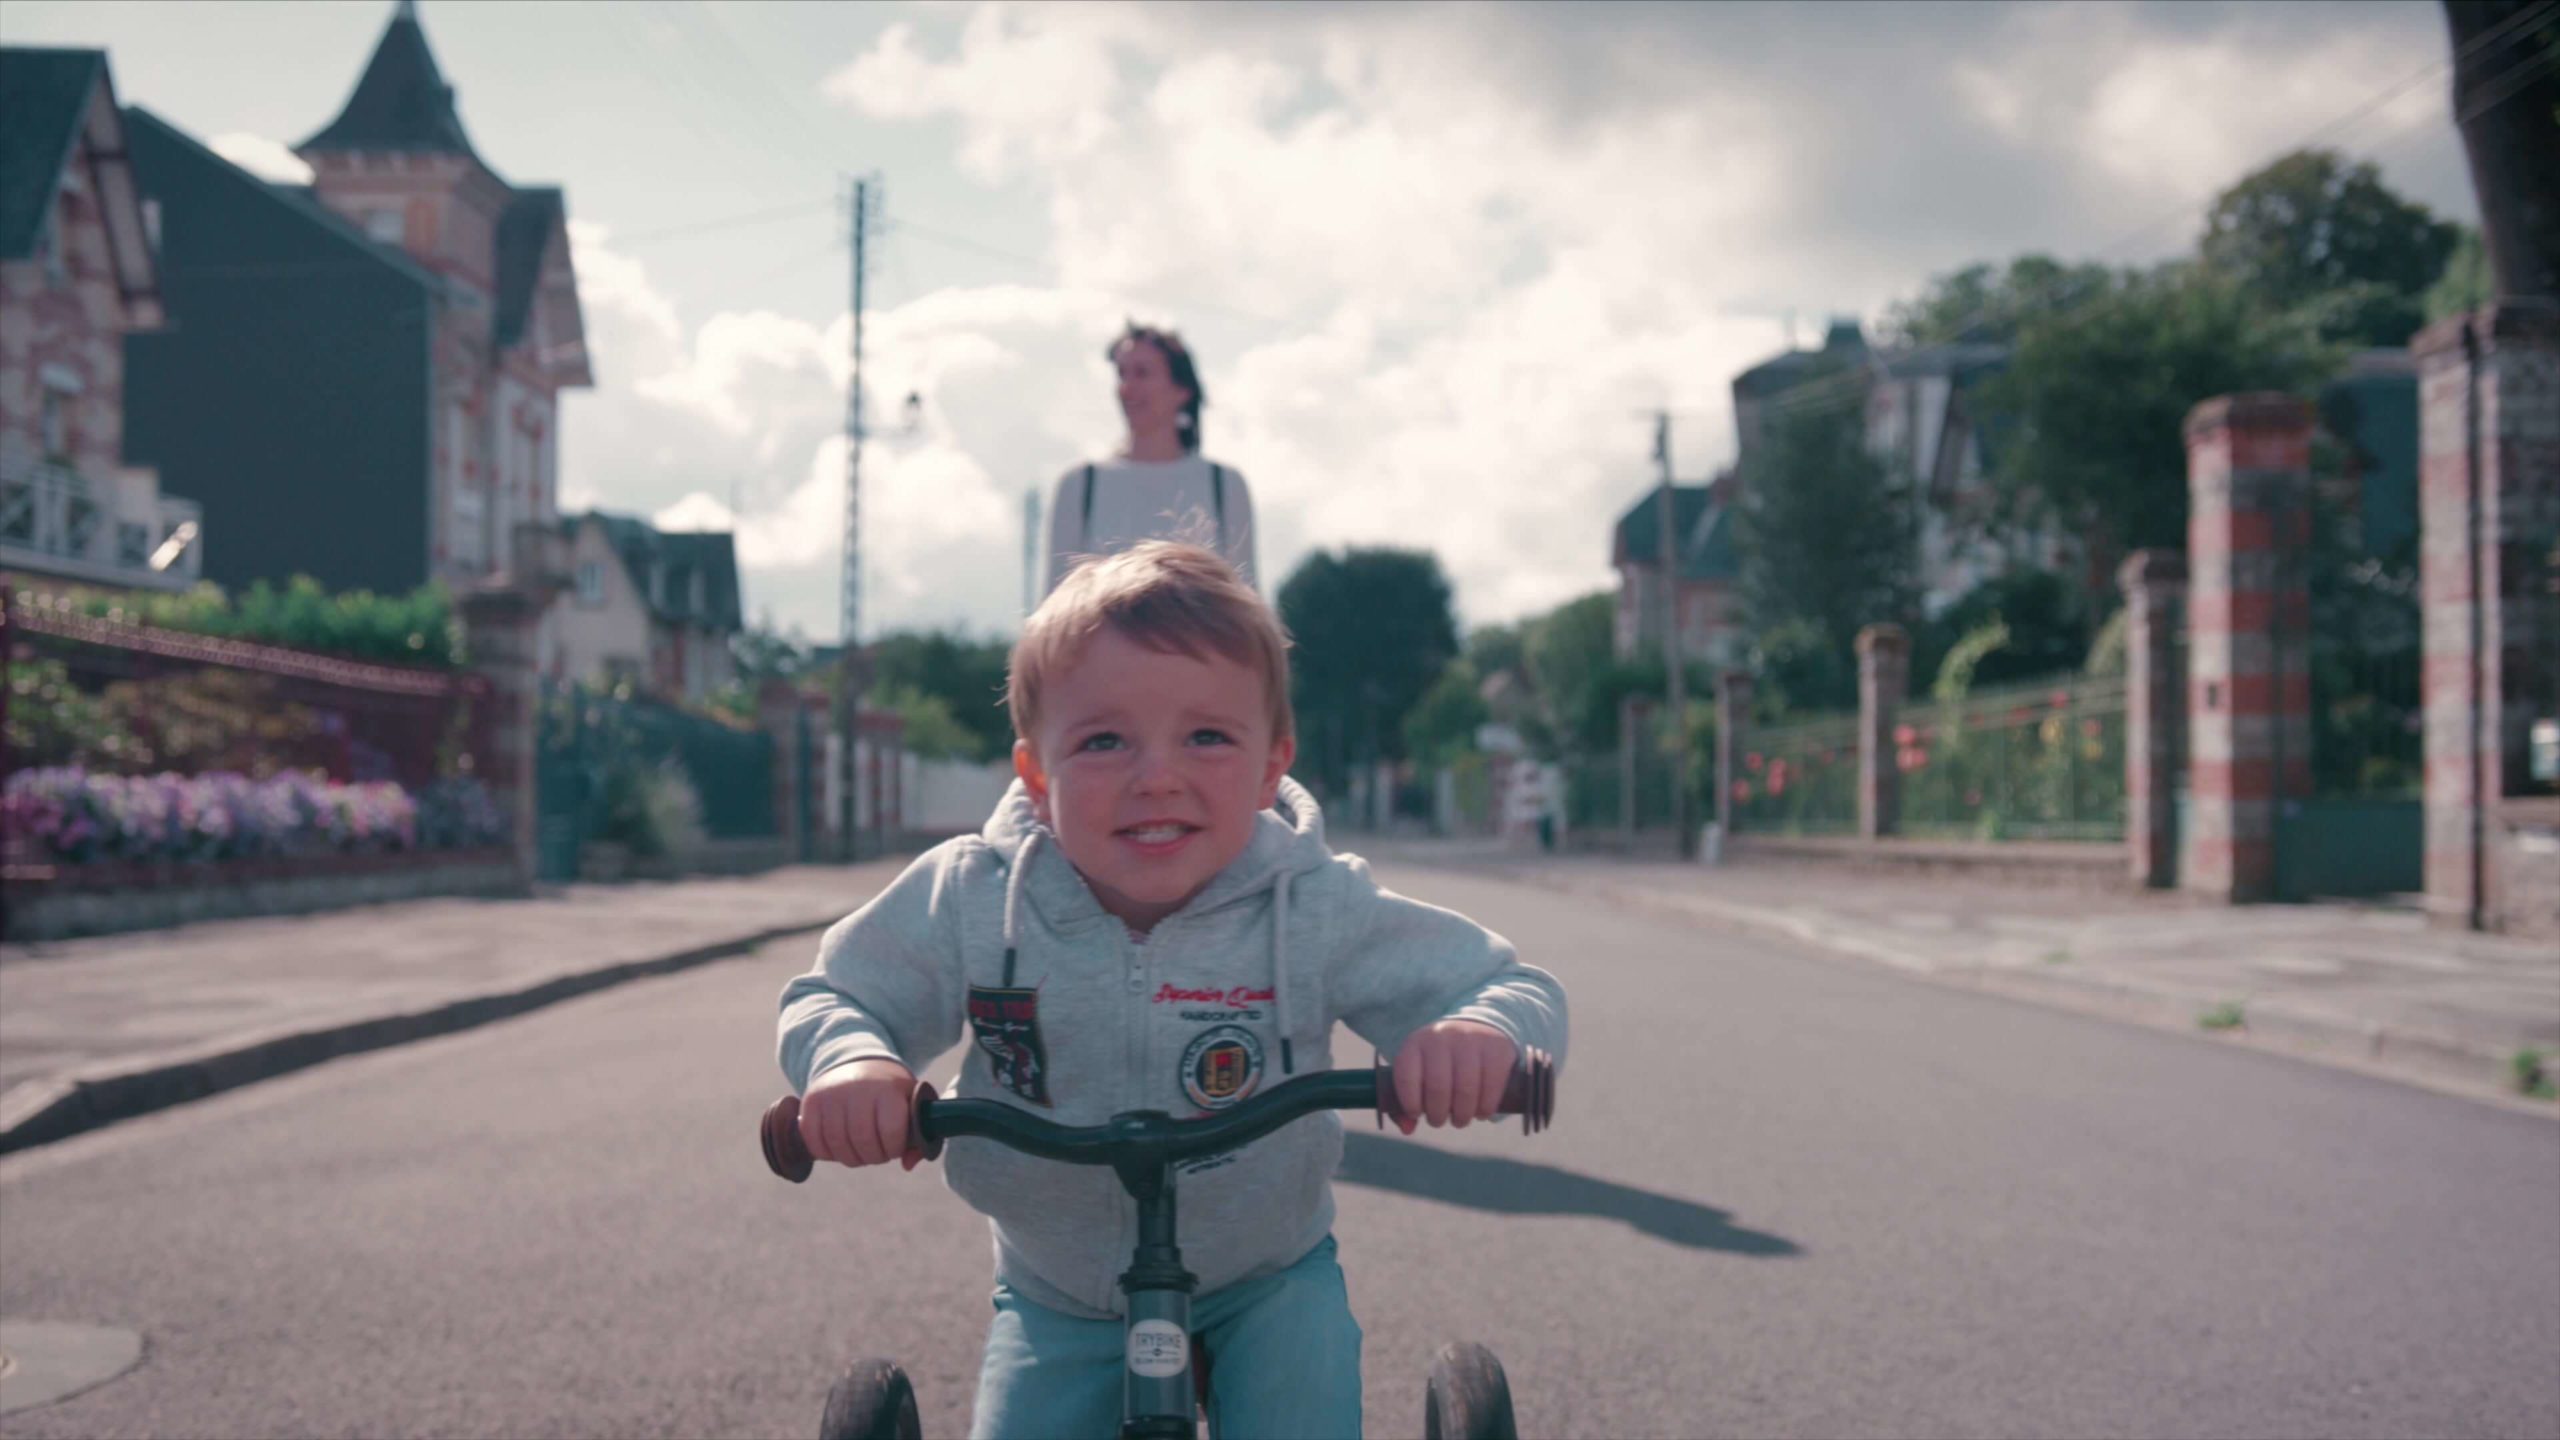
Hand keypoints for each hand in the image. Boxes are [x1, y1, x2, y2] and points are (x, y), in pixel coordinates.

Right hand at [799, 1058, 921, 1169]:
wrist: (857, 1061)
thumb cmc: (890, 1090)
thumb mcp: (911, 1103)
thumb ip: (918, 1135)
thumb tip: (907, 1165)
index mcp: (888, 1089)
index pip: (891, 1132)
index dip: (894, 1148)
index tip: (894, 1146)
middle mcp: (858, 1089)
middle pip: (863, 1141)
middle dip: (873, 1156)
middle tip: (877, 1152)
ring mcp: (831, 1094)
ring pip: (837, 1144)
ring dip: (851, 1157)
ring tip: (860, 1151)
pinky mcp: (811, 1101)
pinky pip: (814, 1140)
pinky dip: (826, 1152)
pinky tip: (839, 1148)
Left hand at [1389, 1021, 1516, 1135]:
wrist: (1476, 1028)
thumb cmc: (1441, 1061)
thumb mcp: (1418, 1071)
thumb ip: (1406, 1102)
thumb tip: (1408, 1129)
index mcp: (1415, 1043)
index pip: (1407, 1077)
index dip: (1410, 1103)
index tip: (1417, 1113)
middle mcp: (1442, 1037)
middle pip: (1438, 1088)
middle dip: (1438, 1115)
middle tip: (1439, 1121)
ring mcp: (1470, 1040)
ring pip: (1466, 1090)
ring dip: (1463, 1115)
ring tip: (1461, 1119)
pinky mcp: (1496, 1047)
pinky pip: (1491, 1086)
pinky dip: (1485, 1107)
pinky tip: (1481, 1112)